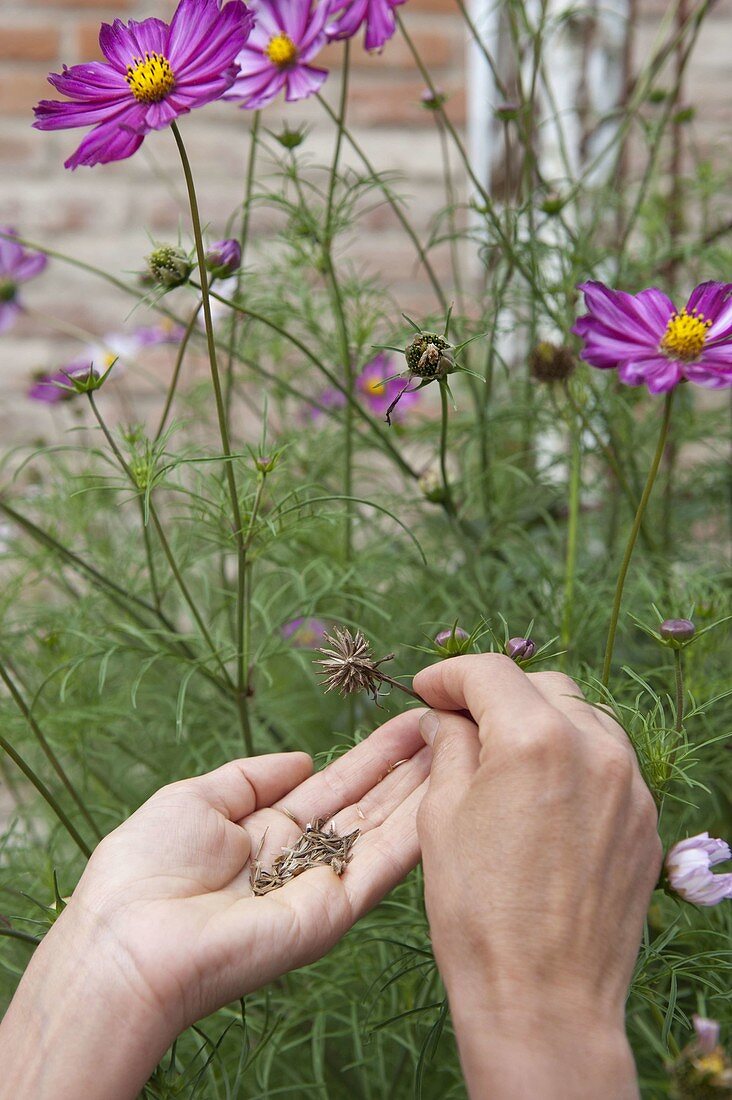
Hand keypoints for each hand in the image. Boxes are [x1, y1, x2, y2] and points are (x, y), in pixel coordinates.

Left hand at [0, 713, 428, 1099]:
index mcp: (267, 832)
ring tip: (463, 743)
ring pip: (384, 828)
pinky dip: (416, 828)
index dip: (372, 754)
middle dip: (409, 764)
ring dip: (423, 788)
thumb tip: (303, 758)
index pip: (335, 785)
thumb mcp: (196, 799)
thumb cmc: (145, 868)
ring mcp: (321, 885)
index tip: (409, 719)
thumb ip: (253, 777)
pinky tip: (447, 791)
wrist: (129, 940)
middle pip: (368, 803)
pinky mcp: (333, 912)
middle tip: (453, 721)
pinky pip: (382, 864)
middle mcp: (302, 858)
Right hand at [413, 655, 662, 1099]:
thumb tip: (444, 718)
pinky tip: (543, 796)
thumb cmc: (478, 914)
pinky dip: (573, 760)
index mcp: (535, 739)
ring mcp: (630, 785)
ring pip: (583, 719)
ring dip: (540, 721)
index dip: (449, 674)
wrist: (544, 1000)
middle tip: (459, 722)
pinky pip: (608, 764)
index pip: (490, 672)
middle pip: (542, 685)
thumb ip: (448, 748)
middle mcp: (595, 747)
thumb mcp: (442, 817)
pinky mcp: (646, 820)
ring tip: (504, 757)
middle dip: (497, 694)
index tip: (426, 689)